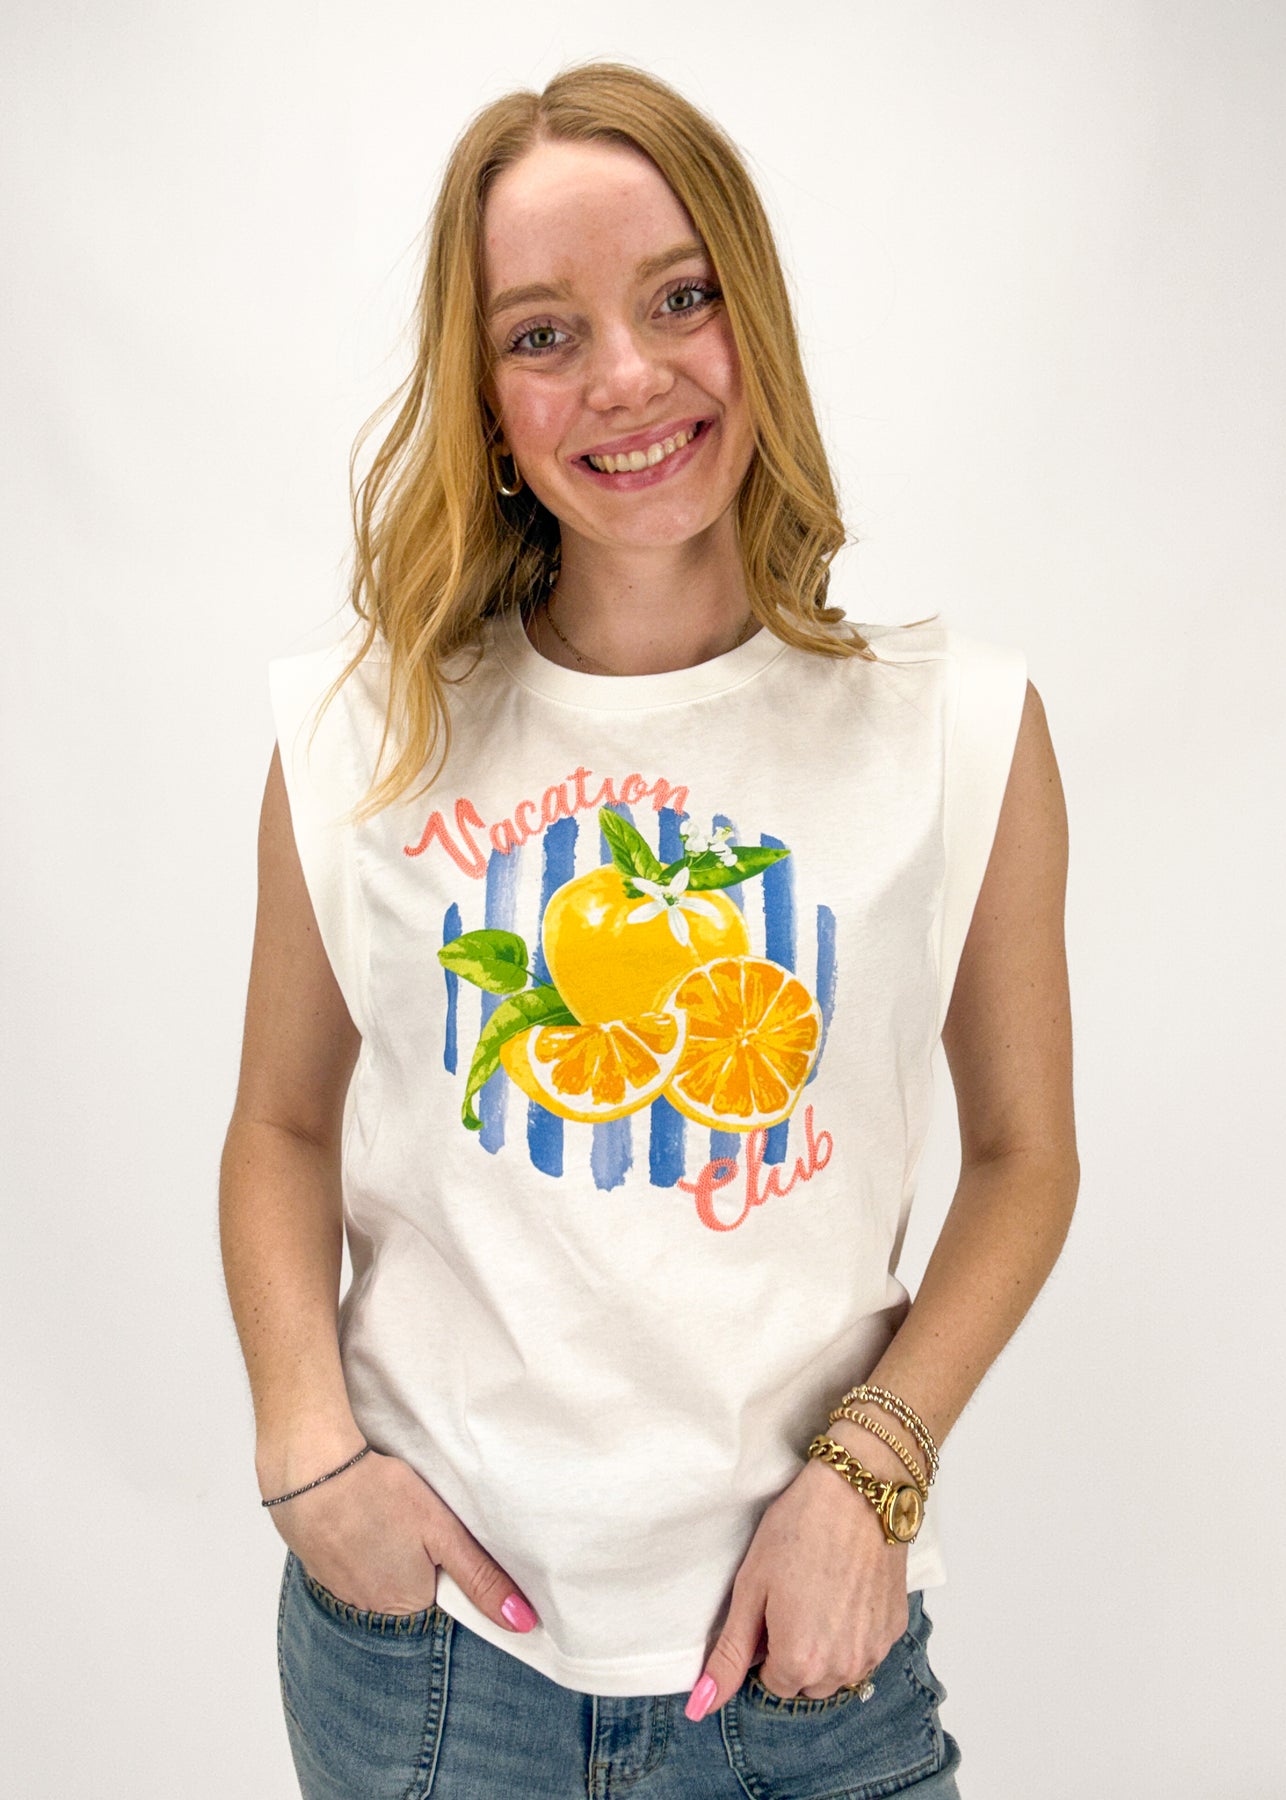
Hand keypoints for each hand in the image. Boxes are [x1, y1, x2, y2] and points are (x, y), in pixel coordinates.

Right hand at [262, 1442, 538, 1633]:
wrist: (310, 1471)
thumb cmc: (379, 1498)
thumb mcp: (443, 1534)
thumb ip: (481, 1578)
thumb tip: (522, 1623)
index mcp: (406, 1607)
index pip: (443, 1605)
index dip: (450, 1574)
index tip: (446, 1546)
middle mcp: (369, 1611)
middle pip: (410, 1594)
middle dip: (418, 1566)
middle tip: (415, 1525)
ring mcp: (338, 1591)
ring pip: (378, 1580)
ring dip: (387, 1557)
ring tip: (389, 1520)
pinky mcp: (318, 1567)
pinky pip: (349, 1567)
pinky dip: (358, 1548)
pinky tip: (361, 1521)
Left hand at [684, 1429, 910, 1720]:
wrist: (860, 1490)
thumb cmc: (799, 1529)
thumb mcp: (751, 1586)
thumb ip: (729, 1654)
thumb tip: (700, 1708)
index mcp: (799, 1662)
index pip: (770, 1684)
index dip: (764, 1646)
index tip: (768, 1607)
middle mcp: (841, 1669)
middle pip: (805, 1684)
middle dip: (794, 1653)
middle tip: (792, 1598)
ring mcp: (874, 1651)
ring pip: (837, 1672)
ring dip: (825, 1649)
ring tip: (819, 1593)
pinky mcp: (895, 1629)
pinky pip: (865, 1650)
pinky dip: (853, 1633)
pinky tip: (846, 1591)